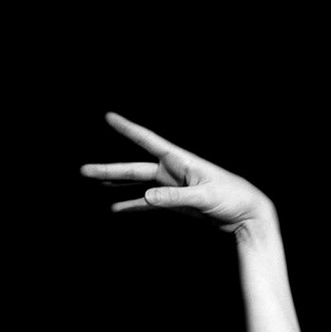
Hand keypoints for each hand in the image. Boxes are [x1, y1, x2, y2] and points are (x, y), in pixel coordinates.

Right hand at [79, 111, 271, 232]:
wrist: (248, 214)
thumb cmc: (233, 198)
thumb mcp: (204, 196)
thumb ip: (176, 198)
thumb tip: (146, 198)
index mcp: (179, 161)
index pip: (148, 141)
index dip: (127, 129)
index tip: (109, 117)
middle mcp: (172, 170)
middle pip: (134, 168)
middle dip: (109, 169)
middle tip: (83, 170)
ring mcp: (172, 187)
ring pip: (138, 184)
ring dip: (117, 185)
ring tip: (94, 182)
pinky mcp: (176, 203)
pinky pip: (148, 204)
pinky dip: (133, 205)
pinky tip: (117, 208)